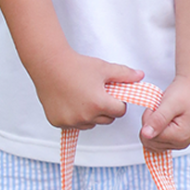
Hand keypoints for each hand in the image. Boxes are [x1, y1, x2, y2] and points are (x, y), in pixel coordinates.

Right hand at [29, 53, 143, 130]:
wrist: (48, 64)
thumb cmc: (77, 65)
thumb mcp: (104, 68)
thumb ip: (124, 74)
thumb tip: (141, 76)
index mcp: (99, 104)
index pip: (120, 112)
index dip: (118, 102)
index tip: (111, 94)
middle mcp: (85, 116)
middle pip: (107, 120)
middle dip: (106, 109)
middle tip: (97, 94)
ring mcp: (70, 121)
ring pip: (90, 124)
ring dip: (91, 115)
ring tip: (83, 97)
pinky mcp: (58, 123)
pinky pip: (73, 125)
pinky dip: (75, 117)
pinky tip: (70, 102)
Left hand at [139, 76, 189, 153]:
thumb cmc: (185, 92)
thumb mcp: (169, 104)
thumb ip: (157, 120)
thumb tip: (146, 134)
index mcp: (181, 136)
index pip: (151, 136)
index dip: (149, 120)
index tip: (157, 108)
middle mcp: (181, 143)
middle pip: (150, 141)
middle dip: (149, 123)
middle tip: (160, 110)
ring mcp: (178, 142)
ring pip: (151, 141)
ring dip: (151, 126)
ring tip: (162, 114)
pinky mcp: (175, 139)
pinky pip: (156, 141)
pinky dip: (155, 129)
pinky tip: (161, 120)